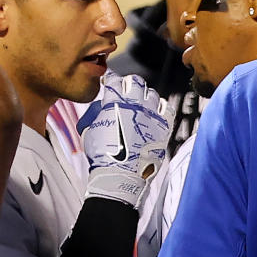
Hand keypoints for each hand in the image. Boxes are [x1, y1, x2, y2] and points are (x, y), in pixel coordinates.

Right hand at [77, 74, 169, 207]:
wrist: (120, 175)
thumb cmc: (102, 156)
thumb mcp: (89, 130)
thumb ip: (96, 113)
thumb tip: (101, 106)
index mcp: (114, 102)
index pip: (114, 80)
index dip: (111, 80)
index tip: (110, 82)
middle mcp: (134, 104)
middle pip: (135, 81)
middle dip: (129, 84)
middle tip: (126, 90)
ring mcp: (151, 114)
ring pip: (151, 93)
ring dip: (145, 96)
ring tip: (140, 104)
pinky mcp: (163, 126)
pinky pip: (167, 108)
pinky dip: (161, 107)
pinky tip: (155, 112)